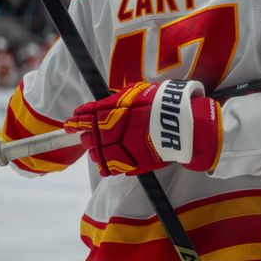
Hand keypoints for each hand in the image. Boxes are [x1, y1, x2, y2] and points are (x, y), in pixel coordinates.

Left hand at [64, 80, 221, 175]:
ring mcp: (127, 146)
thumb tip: (99, 107)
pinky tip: (103, 164)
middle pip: (94, 134)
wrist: (189, 123)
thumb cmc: (169, 103)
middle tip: (82, 135)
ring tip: (93, 149)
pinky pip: (115, 167)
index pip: (92, 114)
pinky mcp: (136, 161)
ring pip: (101, 152)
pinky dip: (106, 166)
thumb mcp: (142, 92)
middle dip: (86, 135)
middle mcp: (121, 128)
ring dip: (94, 150)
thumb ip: (121, 100)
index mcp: (121, 109)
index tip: (71, 121)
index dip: (79, 118)